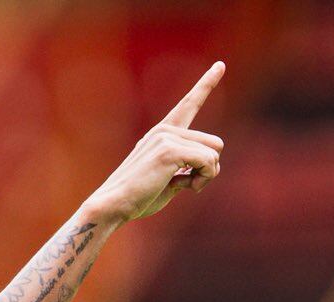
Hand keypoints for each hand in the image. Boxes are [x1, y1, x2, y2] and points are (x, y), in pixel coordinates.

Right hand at [83, 61, 225, 226]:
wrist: (112, 205)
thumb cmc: (137, 198)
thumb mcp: (166, 180)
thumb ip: (185, 170)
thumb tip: (207, 169)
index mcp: (162, 133)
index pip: (189, 103)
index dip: (207, 83)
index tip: (220, 65)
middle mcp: (165, 129)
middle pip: (215, 143)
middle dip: (210, 169)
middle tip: (191, 185)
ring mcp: (167, 137)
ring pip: (214, 153)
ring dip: (207, 175)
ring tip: (186, 187)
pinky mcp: (169, 150)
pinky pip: (208, 162)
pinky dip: (204, 179)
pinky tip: (188, 189)